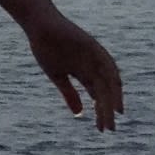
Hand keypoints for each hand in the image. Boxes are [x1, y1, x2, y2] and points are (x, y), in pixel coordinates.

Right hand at [21, 13, 123, 130]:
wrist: (39, 25)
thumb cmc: (45, 48)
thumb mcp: (57, 76)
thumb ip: (69, 94)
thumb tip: (79, 114)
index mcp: (83, 74)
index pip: (97, 96)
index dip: (100, 112)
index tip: (102, 128)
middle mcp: (93, 67)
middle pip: (105, 92)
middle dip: (107, 110)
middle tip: (110, 128)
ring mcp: (94, 56)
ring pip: (108, 80)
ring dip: (113, 96)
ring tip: (115, 113)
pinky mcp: (93, 46)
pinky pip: (107, 62)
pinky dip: (111, 76)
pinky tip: (115, 89)